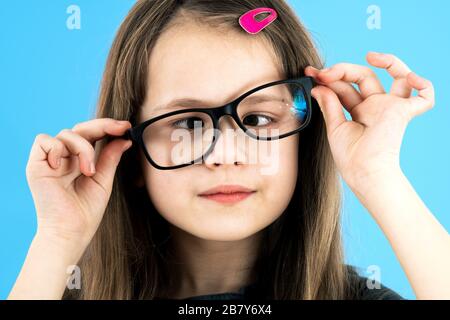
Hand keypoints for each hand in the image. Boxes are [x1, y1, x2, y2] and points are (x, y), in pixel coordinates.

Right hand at [26, 118, 131, 247]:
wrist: (71, 232)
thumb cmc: (86, 211)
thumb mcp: (103, 180)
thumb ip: (110, 158)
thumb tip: (124, 138)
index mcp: (79, 160)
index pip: (92, 135)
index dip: (107, 127)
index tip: (126, 126)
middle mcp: (64, 158)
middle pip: (80, 128)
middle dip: (102, 125)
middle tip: (120, 128)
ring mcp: (50, 161)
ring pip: (66, 133)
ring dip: (83, 148)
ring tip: (89, 171)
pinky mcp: (36, 166)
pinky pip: (43, 141)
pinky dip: (56, 149)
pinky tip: (63, 167)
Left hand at [305, 52, 434, 190]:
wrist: (362, 171)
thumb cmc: (349, 156)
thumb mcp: (334, 126)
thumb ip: (329, 104)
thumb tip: (318, 86)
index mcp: (359, 110)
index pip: (344, 86)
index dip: (328, 77)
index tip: (311, 74)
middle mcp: (376, 107)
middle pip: (363, 76)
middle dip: (342, 70)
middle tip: (323, 73)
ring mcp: (390, 108)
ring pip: (397, 77)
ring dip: (388, 61)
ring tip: (371, 56)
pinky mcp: (403, 113)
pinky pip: (424, 97)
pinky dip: (423, 85)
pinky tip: (410, 77)